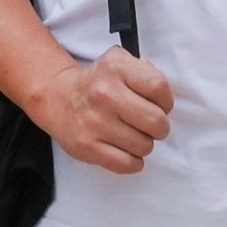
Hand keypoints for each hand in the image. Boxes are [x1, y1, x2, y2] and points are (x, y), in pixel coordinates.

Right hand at [31, 44, 174, 173]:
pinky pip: (127, 164)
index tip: (158, 105)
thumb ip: (146, 72)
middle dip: (159, 127)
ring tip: (132, 134)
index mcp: (115, 67)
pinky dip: (133, 162)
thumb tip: (163, 100)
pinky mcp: (87, 147)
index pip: (159, 88)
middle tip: (148, 124)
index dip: (166, 101)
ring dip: (144, 143)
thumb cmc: (100, 83)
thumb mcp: (120, 62)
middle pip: (157, 122)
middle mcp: (104, 93)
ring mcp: (94, 122)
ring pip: (145, 146)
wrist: (59, 99)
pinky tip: (126, 150)